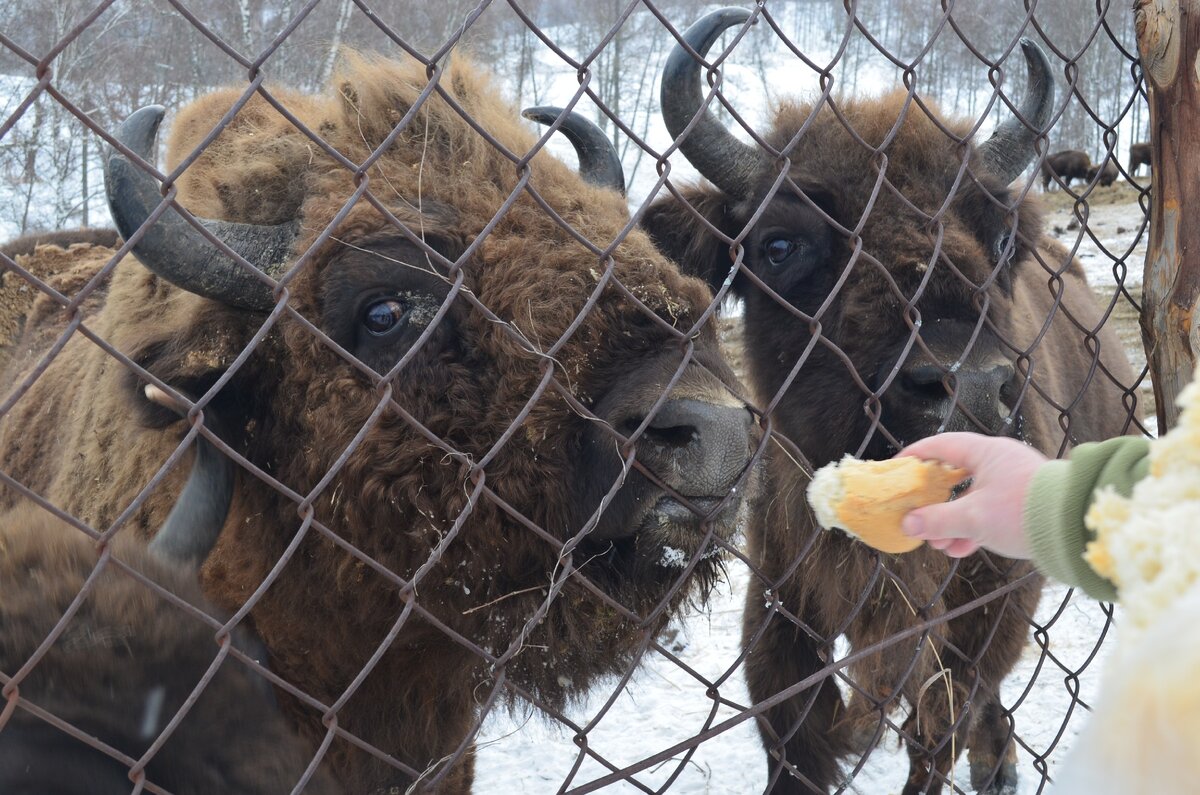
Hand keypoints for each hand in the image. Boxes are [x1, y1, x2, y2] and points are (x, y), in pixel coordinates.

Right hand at [897, 433, 1048, 558]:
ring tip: (939, 544)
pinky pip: (990, 514)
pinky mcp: (1025, 505)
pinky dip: (973, 530)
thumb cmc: (1021, 512)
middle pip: (955, 477)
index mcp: (987, 453)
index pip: (942, 445)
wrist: (1075, 530)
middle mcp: (1001, 463)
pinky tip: (962, 550)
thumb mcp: (973, 518)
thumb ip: (937, 521)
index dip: (916, 456)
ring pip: (973, 500)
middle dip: (935, 502)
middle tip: (917, 514)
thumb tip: (908, 524)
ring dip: (953, 522)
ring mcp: (1014, 484)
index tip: (898, 469)